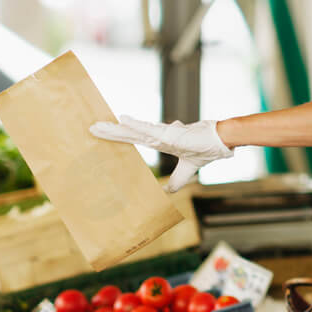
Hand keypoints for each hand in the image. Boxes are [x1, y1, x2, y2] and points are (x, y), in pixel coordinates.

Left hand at [89, 115, 232, 191]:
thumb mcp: (186, 172)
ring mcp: (163, 134)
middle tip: (92, 128)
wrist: (220, 143)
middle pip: (129, 134)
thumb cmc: (205, 149)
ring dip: (116, 129)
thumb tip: (165, 192)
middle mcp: (158, 136)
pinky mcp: (170, 134)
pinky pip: (149, 129)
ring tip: (99, 126)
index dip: (118, 136)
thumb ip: (175, 181)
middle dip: (110, 132)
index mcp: (160, 142)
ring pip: (134, 131)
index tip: (102, 133)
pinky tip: (122, 119)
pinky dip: (135, 125)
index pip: (133, 139)